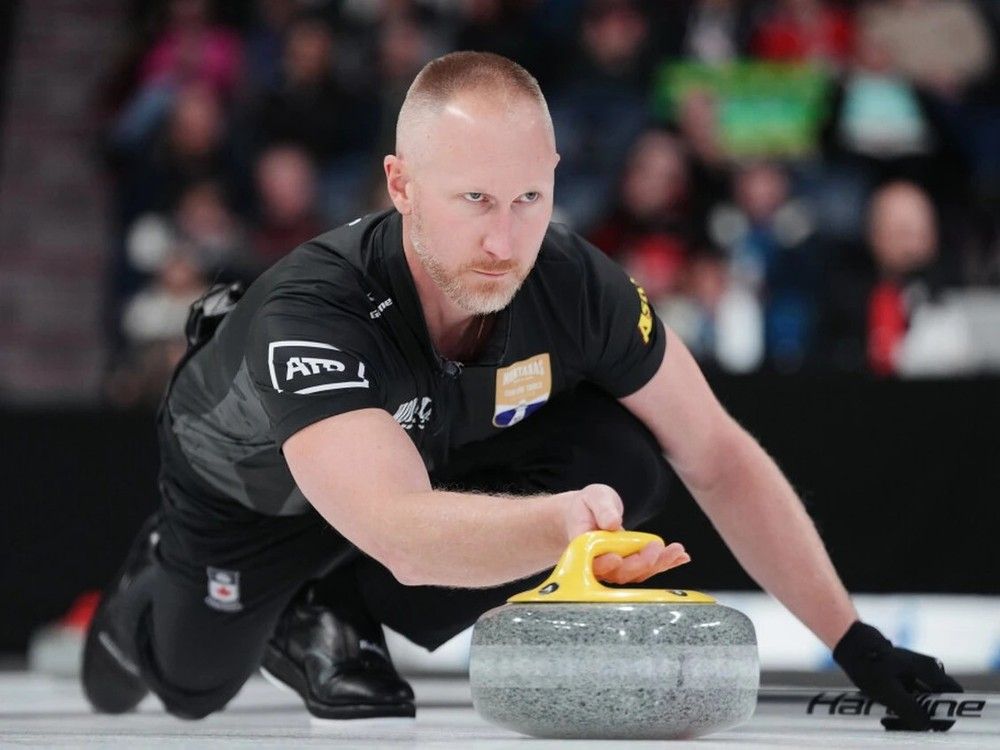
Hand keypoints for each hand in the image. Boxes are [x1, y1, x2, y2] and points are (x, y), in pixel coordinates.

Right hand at [561, 484, 690, 583]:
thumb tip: (612, 523)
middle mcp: (598, 563)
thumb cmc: (587, 506)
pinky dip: (664, 563)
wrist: (588, 513)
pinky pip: (646, 568)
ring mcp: (615, 567)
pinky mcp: (629, 565)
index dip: (606, 564)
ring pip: (636, 573)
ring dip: (658, 564)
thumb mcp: (593, 498)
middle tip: (657, 547)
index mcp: (583, 548)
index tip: (618, 556)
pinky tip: (681, 558)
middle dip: (641, 563)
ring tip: (677, 552)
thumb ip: (602, 509)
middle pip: (619, 572)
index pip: (593, 562)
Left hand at [833, 621, 963, 730]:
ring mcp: (916, 673)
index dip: (948, 713)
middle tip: (903, 726)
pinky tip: (886, 717)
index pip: (954, 694)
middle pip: (938, 700)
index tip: (933, 726)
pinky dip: (902, 708)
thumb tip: (928, 726)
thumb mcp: (887, 690)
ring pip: (922, 701)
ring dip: (911, 715)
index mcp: (930, 670)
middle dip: (925, 718)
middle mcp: (928, 670)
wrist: (850, 645)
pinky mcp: (904, 677)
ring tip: (890, 723)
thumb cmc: (870, 665)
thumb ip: (910, 709)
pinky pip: (910, 697)